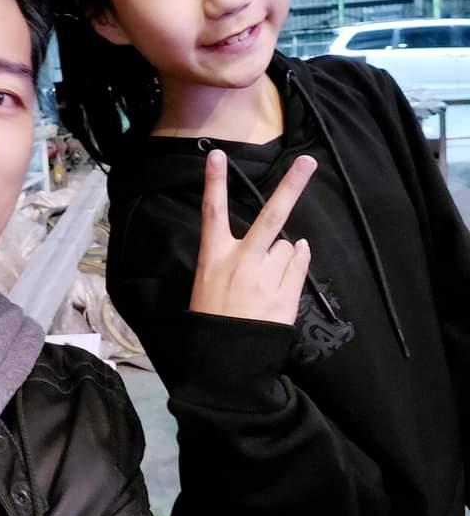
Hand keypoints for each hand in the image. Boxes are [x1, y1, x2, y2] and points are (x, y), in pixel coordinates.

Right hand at [190, 150, 315, 323]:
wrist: (227, 361)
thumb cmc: (212, 317)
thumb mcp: (208, 281)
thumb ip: (237, 256)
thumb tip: (287, 240)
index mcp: (214, 256)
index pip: (212, 211)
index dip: (214, 182)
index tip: (216, 154)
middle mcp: (243, 261)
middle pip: (271, 216)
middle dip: (291, 186)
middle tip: (308, 162)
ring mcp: (267, 278)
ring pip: (288, 246)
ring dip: (283, 254)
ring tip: (266, 278)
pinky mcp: (286, 295)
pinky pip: (299, 264)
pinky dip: (296, 264)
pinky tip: (283, 278)